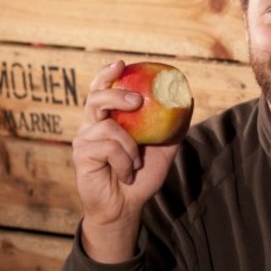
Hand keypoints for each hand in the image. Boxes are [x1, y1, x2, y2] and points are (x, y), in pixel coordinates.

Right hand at [73, 60, 180, 262]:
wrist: (127, 206)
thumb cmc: (141, 176)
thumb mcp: (164, 149)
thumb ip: (173, 126)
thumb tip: (188, 100)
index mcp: (109, 118)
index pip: (102, 89)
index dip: (108, 74)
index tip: (122, 64)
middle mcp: (92, 124)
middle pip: (96, 98)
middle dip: (117, 95)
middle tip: (137, 102)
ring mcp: (84, 139)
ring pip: (107, 126)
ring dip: (129, 146)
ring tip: (135, 163)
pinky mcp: (81, 155)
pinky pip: (107, 148)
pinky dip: (123, 161)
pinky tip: (125, 173)